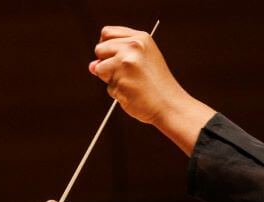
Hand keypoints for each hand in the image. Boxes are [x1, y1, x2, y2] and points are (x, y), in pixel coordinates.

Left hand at [89, 26, 215, 153]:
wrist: (171, 105)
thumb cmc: (158, 85)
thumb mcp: (143, 62)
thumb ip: (118, 58)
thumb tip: (92, 66)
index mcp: (140, 38)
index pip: (107, 33)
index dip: (105, 46)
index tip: (112, 57)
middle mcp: (133, 46)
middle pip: (100, 49)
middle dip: (105, 63)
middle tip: (126, 75)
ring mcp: (126, 63)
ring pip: (99, 69)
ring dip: (110, 80)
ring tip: (132, 85)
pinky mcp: (120, 80)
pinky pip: (108, 87)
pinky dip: (117, 93)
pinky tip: (133, 94)